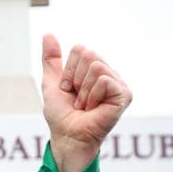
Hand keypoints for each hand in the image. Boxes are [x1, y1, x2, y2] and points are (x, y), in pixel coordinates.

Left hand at [41, 34, 132, 171]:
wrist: (67, 137)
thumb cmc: (61, 115)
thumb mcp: (52, 83)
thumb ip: (51, 60)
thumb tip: (48, 35)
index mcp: (94, 69)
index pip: (79, 49)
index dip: (67, 71)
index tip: (67, 90)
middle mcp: (108, 73)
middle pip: (88, 54)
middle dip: (74, 78)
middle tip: (77, 98)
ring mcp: (118, 83)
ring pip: (95, 66)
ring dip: (82, 90)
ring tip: (85, 105)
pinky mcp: (124, 94)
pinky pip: (103, 79)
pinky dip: (92, 95)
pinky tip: (94, 108)